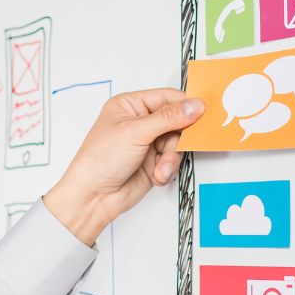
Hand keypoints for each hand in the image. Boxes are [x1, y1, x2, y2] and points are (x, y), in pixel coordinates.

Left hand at [43, 89, 203, 244]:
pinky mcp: (152, 162)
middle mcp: (139, 122)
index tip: (203, 112)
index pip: (166, 97)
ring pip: (176, 143)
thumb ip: (167, 118)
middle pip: (176, 122)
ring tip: (160, 169)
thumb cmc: (99, 161)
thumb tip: (194, 105)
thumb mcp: (135, 132)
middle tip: (178, 146)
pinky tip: (157, 175)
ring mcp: (146, 143)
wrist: (92, 197)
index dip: (185, 105)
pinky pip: (173, 160)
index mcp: (129, 105)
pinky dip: (167, 169)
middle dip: (177, 139)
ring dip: (171, 158)